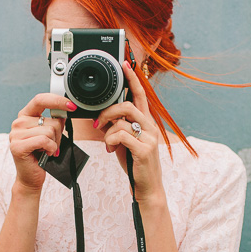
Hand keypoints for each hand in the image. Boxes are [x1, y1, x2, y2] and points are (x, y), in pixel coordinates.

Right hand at [9, 93, 75, 191]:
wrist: (31, 177)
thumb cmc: (41, 155)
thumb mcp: (50, 134)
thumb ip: (54, 121)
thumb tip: (65, 111)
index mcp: (25, 116)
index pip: (41, 99)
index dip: (57, 100)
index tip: (72, 106)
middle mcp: (18, 122)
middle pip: (51, 120)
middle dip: (58, 134)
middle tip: (52, 145)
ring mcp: (16, 134)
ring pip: (49, 131)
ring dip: (54, 144)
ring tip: (46, 151)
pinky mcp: (17, 146)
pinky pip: (44, 141)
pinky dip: (50, 149)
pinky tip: (45, 154)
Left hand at [94, 62, 165, 204]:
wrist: (147, 187)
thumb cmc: (135, 164)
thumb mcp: (125, 142)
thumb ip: (118, 127)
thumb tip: (103, 118)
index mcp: (146, 123)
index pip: (140, 95)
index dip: (133, 79)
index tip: (125, 64)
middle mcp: (151, 127)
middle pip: (128, 105)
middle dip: (109, 111)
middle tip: (99, 122)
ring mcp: (150, 138)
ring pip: (123, 121)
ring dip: (108, 131)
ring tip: (107, 143)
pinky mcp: (144, 150)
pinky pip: (121, 136)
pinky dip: (111, 141)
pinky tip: (111, 150)